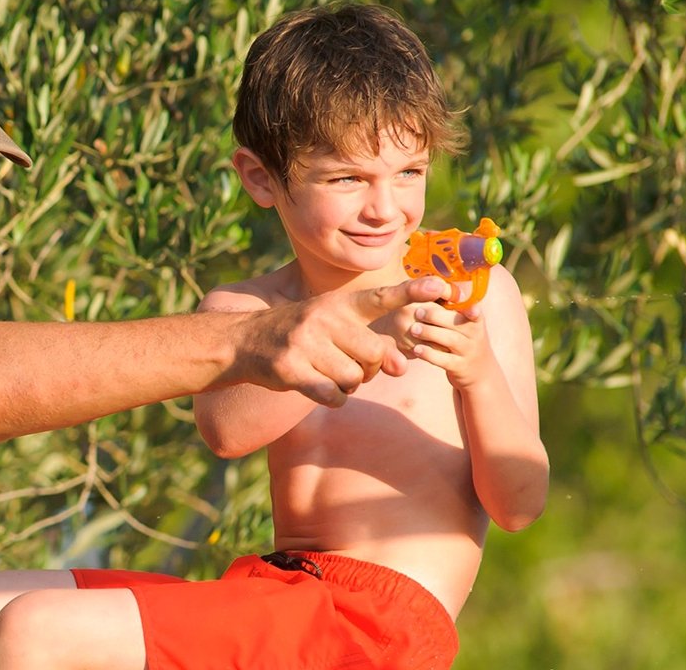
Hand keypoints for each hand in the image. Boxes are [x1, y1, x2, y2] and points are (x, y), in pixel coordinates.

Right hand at [237, 276, 448, 406]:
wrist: (244, 341)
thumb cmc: (301, 334)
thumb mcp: (333, 323)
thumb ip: (371, 341)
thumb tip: (401, 367)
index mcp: (339, 303)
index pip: (382, 297)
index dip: (413, 292)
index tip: (441, 287)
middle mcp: (324, 318)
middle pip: (375, 354)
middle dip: (370, 368)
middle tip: (350, 363)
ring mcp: (306, 343)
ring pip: (355, 379)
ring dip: (348, 384)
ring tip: (327, 371)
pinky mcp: (291, 369)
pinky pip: (334, 395)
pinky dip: (333, 397)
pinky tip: (317, 386)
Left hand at [408, 303, 502, 390]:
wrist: (480, 371)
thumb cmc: (465, 339)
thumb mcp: (465, 324)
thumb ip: (451, 307)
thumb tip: (429, 283)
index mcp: (475, 319)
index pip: (474, 311)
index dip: (472, 309)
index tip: (466, 305)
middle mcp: (475, 334)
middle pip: (458, 323)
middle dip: (437, 316)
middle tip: (417, 311)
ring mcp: (468, 351)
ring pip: (451, 340)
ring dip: (431, 333)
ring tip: (414, 329)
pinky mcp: (459, 367)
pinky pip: (444, 360)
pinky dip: (430, 354)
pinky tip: (416, 349)